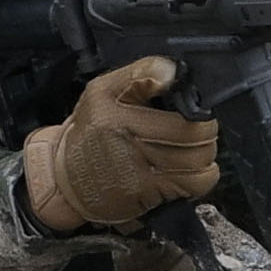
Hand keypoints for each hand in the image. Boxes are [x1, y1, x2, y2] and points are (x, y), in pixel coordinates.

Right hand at [19, 53, 224, 235]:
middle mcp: (131, 148)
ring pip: (201, 167)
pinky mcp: (149, 199)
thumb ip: (140, 73)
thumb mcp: (103, 90)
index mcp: (120, 116)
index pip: (185, 120)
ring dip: (203, 158)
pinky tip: (183, 170)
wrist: (66, 177)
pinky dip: (198, 179)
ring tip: (189, 150)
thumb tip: (173, 72)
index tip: (193, 113)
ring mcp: (142, 178)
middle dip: (204, 136)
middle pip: (198, 143)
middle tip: (193, 131)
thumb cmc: (90, 131)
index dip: (200, 116)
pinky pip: (194, 188)